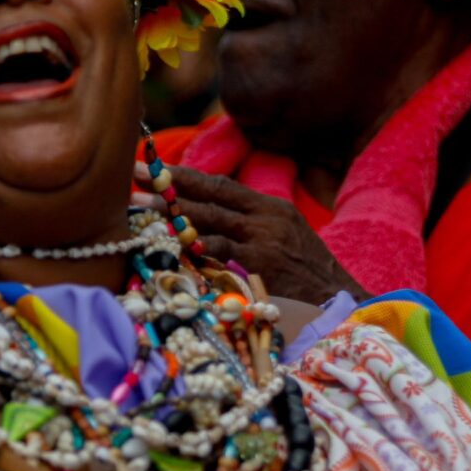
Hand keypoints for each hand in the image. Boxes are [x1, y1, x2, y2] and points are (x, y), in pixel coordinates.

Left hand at [148, 161, 362, 303]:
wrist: (339, 303)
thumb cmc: (307, 275)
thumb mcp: (283, 237)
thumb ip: (247, 224)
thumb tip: (201, 216)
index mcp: (270, 208)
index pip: (220, 185)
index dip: (183, 176)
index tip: (149, 166)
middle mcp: (266, 219)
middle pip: (209, 199)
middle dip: (167, 190)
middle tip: (131, 181)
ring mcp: (264, 243)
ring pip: (209, 224)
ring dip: (170, 217)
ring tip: (139, 212)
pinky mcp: (261, 269)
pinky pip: (219, 256)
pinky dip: (193, 250)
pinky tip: (169, 244)